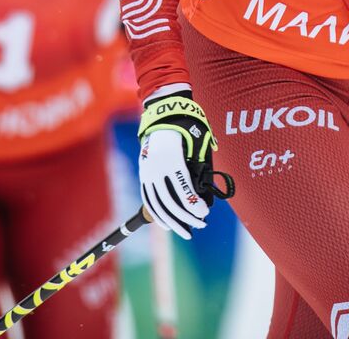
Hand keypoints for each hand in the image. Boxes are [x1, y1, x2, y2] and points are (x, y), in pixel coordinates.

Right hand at [138, 91, 219, 238]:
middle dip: (186, 216)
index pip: (183, 190)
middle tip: (201, 224)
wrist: (163, 117)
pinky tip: (168, 225)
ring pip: (158, 204)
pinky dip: (158, 215)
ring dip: (173, 221)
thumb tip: (204, 192)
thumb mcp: (198, 142)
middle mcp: (156, 168)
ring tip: (186, 231)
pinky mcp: (144, 176)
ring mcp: (147, 173)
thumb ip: (200, 164)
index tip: (204, 213)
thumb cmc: (187, 129)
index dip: (193, 205)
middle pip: (170, 201)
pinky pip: (149, 200)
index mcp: (172, 159)